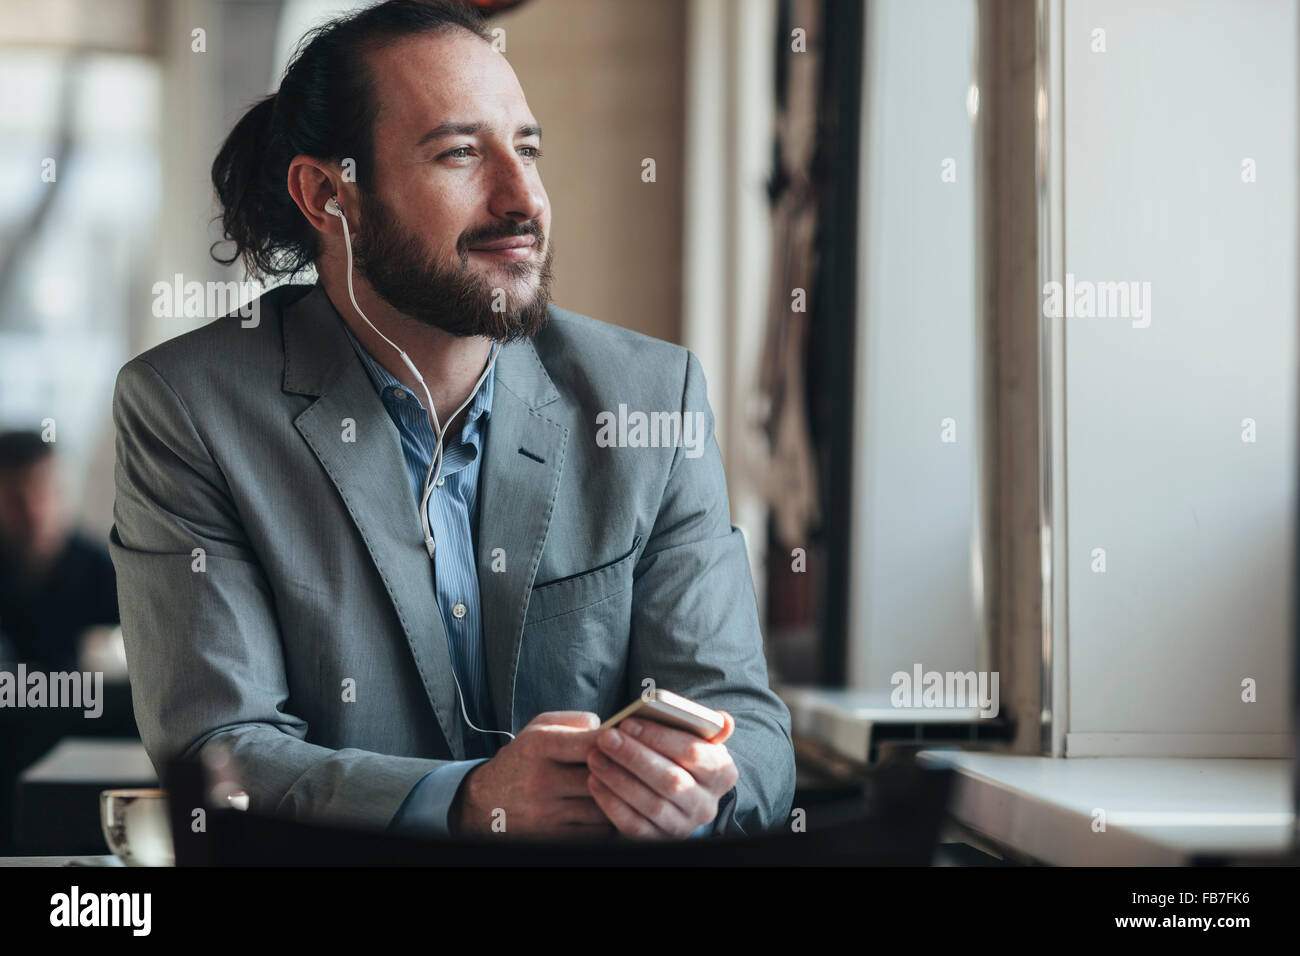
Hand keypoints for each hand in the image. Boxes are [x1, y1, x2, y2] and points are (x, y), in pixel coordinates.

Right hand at [450, 711, 614, 838]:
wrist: (485, 803)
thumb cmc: (521, 760)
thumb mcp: (538, 728)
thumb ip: (574, 720)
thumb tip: (608, 728)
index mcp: (539, 747)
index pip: (591, 743)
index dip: (616, 743)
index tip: (627, 742)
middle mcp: (541, 780)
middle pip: (601, 777)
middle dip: (622, 772)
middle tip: (635, 767)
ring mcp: (545, 812)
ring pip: (602, 807)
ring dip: (617, 798)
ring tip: (625, 788)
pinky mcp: (551, 836)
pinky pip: (594, 831)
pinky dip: (606, 821)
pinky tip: (608, 809)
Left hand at [585, 710, 738, 838]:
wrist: (673, 794)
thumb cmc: (678, 756)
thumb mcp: (695, 741)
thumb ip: (703, 727)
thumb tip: (723, 719)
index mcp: (722, 773)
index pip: (694, 753)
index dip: (659, 737)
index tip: (628, 722)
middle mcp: (706, 804)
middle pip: (671, 780)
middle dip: (634, 756)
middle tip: (606, 737)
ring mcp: (683, 826)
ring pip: (651, 804)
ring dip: (618, 778)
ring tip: (595, 756)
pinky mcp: (659, 840)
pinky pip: (634, 826)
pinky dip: (612, 803)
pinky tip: (595, 781)